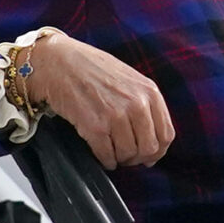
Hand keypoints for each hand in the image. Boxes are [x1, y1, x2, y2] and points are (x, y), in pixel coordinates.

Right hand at [19, 33, 174, 168]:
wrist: (57, 62)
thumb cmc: (91, 69)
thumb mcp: (130, 79)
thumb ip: (144, 103)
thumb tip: (153, 136)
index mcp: (150, 92)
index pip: (166, 134)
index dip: (158, 151)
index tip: (149, 156)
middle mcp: (137, 104)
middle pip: (149, 148)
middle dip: (138, 158)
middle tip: (127, 157)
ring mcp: (116, 116)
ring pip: (128, 154)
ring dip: (120, 159)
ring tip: (112, 153)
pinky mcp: (94, 126)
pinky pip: (107, 155)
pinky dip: (105, 160)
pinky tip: (102, 156)